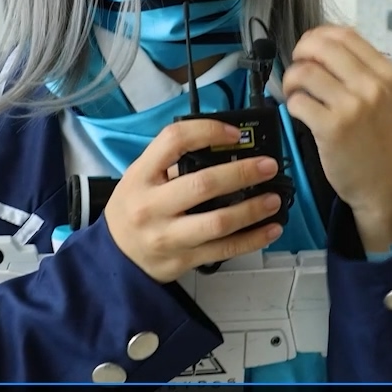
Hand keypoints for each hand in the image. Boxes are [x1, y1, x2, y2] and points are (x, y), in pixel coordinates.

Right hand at [103, 119, 286, 283]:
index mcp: (141, 176)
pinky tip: (271, 229)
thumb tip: (225, 147)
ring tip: (274, 199)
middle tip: (268, 166)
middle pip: (203, 185)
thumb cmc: (134, 208)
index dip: (208, 132)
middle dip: (242, 173)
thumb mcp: (140, 178)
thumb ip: (172, 163)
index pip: (174, 141)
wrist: (116, 257)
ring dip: (252, 210)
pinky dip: (252, 239)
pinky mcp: (184, 260)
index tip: (235, 134)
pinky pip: (224, 250)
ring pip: (218, 223)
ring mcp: (168, 236)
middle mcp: (153, 206)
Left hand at [280, 26, 391, 253]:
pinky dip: (292, 104)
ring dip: (291, 80)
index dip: (318, 36)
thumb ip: (360, 69)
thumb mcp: (384, 96)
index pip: (344, 34)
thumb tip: (320, 44)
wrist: (383, 184)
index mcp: (386, 73)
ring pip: (304, 72)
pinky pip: (297, 101)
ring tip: (296, 94)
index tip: (309, 49)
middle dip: (300, 53)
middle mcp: (372, 86)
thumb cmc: (378, 140)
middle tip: (297, 70)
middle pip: (321, 46)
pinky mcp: (332, 128)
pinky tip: (300, 114)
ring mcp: (353, 107)